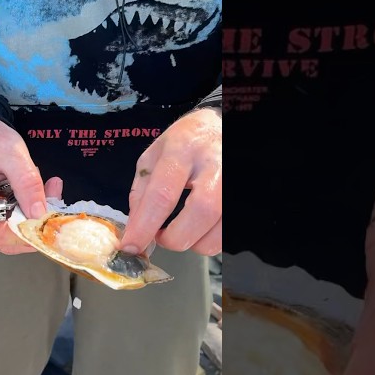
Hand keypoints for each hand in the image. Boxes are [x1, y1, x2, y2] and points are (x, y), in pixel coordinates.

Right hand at [0, 119, 51, 254]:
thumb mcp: (10, 152)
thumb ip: (26, 181)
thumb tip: (39, 213)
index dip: (15, 236)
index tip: (39, 223)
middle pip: (2, 238)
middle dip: (32, 225)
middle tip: (53, 206)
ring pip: (12, 230)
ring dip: (36, 215)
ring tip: (51, 190)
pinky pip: (16, 218)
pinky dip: (34, 207)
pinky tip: (46, 189)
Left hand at [119, 107, 221, 255]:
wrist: (223, 128)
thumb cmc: (186, 144)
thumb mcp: (154, 156)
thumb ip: (142, 192)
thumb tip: (136, 230)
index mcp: (183, 149)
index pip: (163, 193)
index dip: (145, 226)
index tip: (131, 247)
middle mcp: (214, 163)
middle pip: (201, 212)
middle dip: (175, 238)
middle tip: (161, 237)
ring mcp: (234, 181)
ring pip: (218, 229)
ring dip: (193, 242)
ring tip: (181, 230)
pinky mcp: (243, 199)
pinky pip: (227, 235)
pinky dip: (209, 240)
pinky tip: (198, 228)